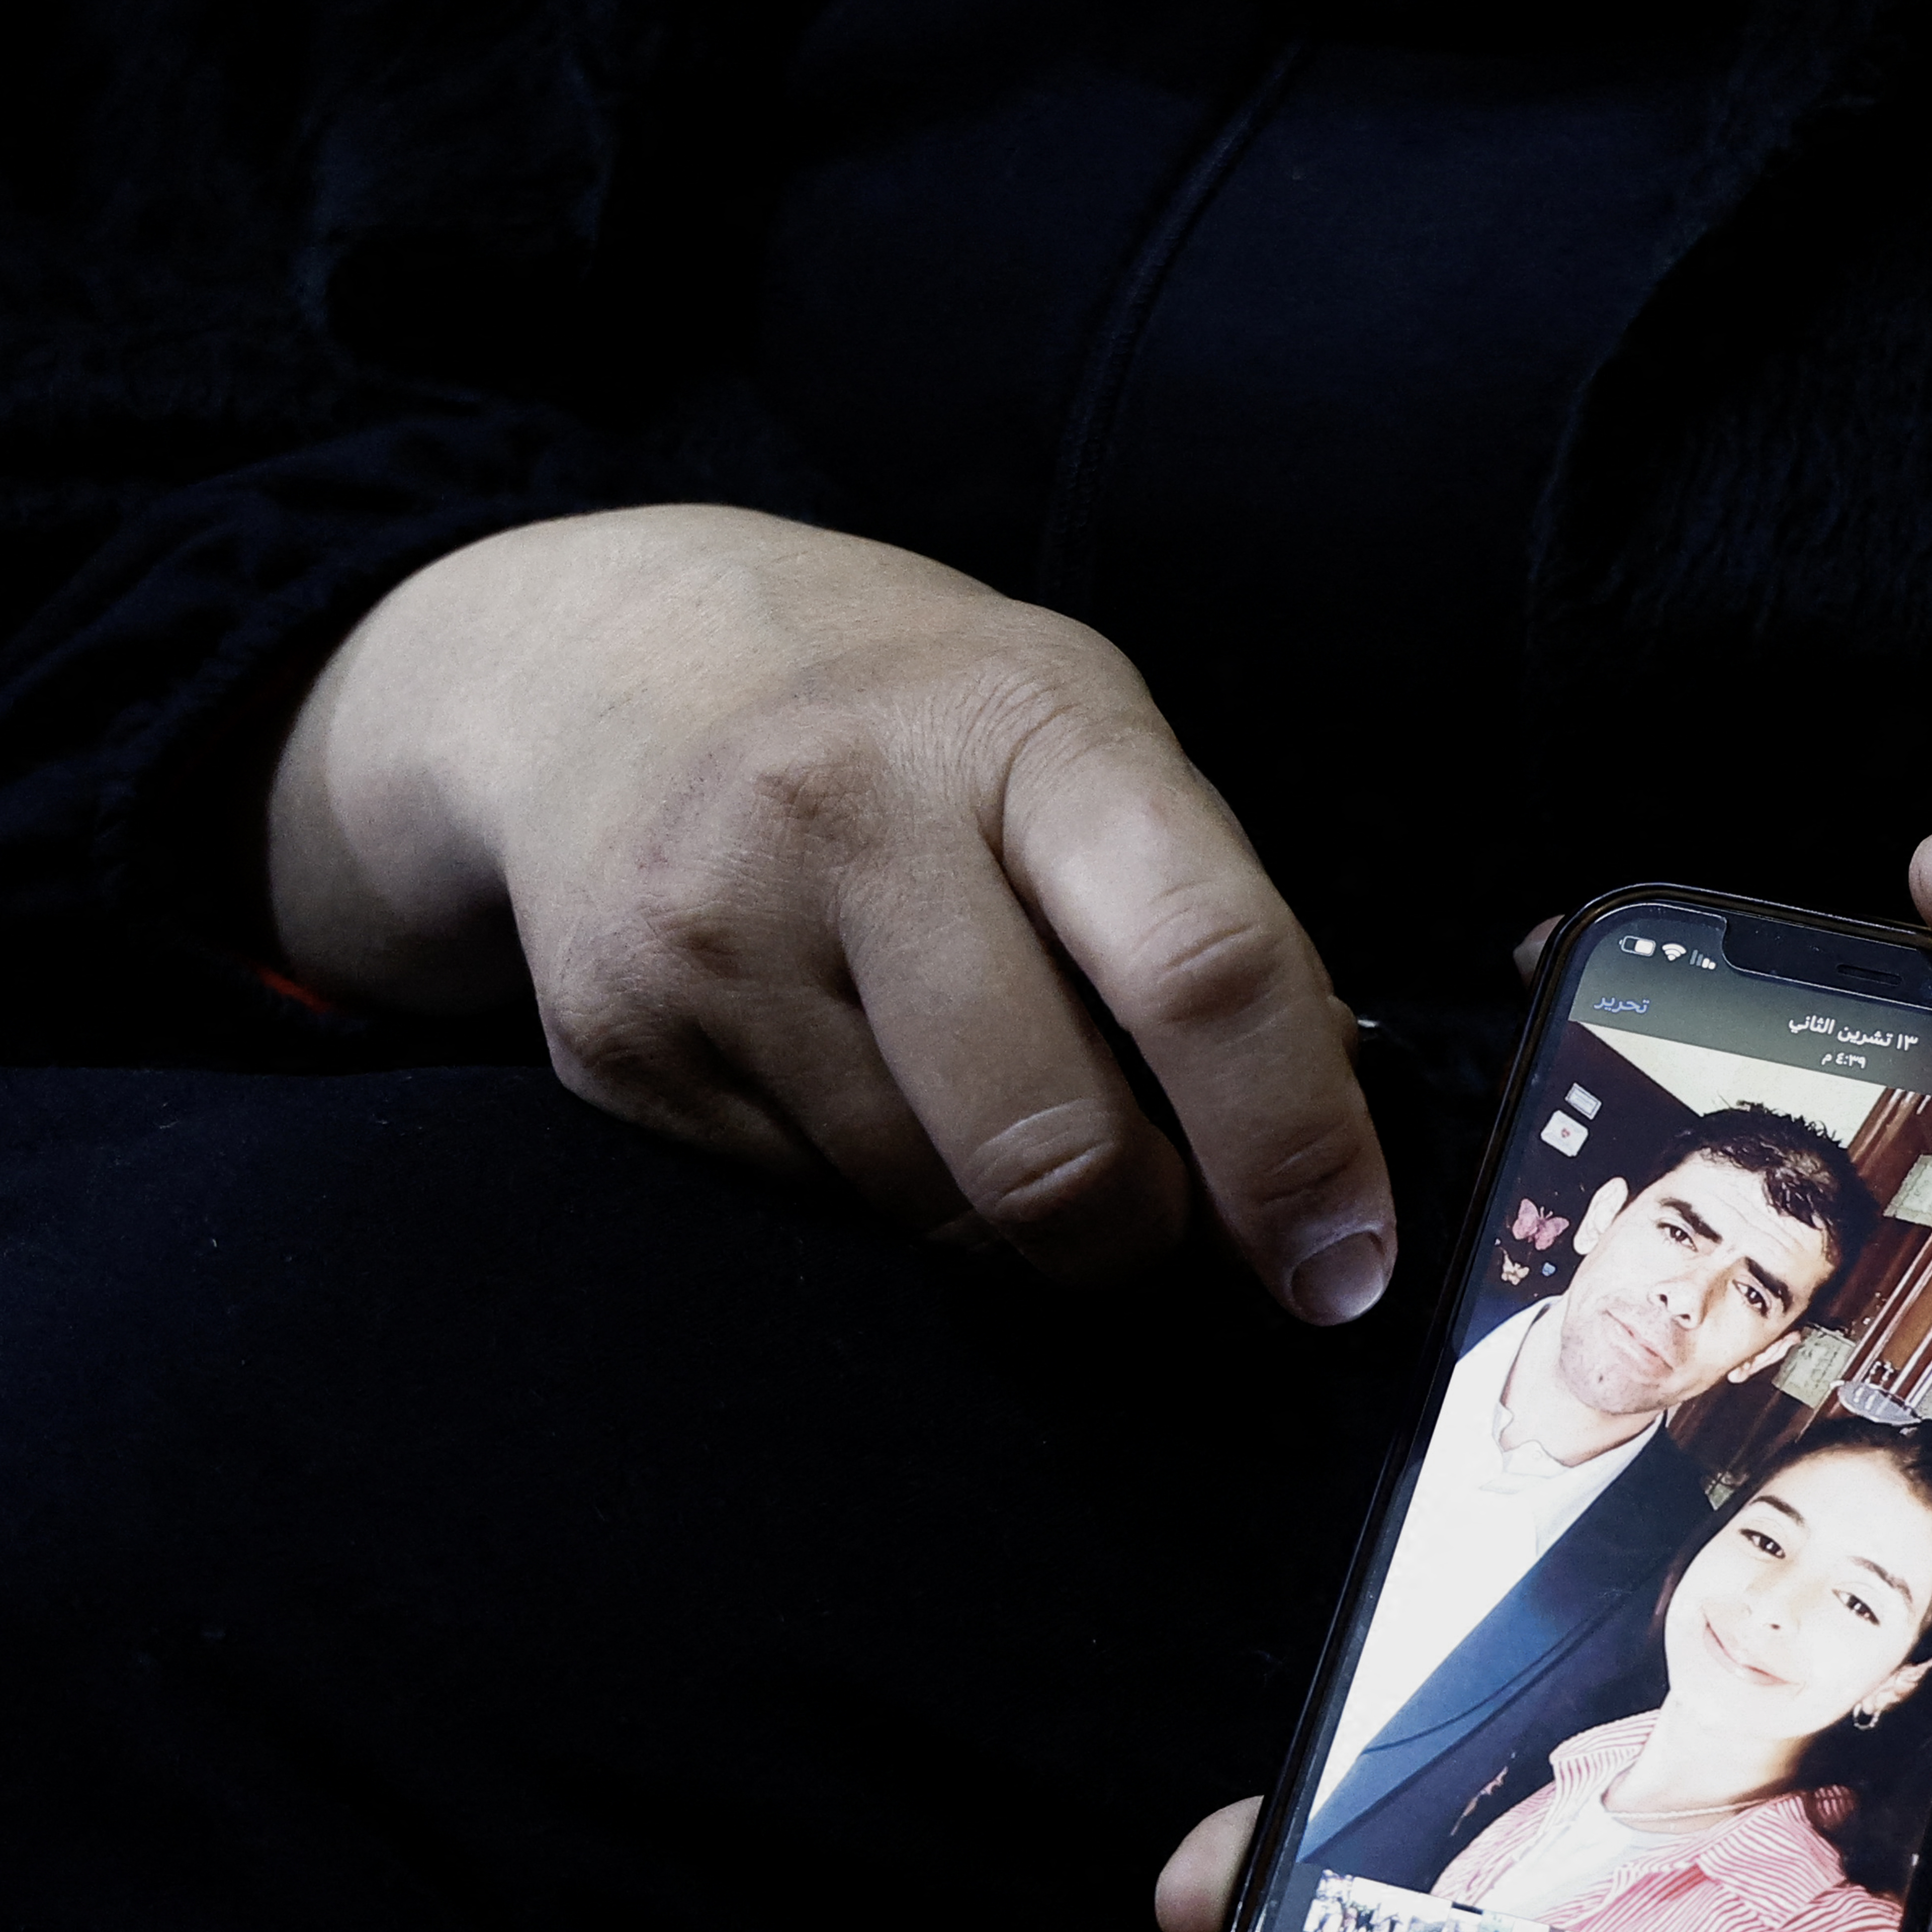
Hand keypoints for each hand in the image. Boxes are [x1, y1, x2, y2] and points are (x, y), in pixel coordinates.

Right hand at [267, 505, 1394, 1318]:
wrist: (590, 664)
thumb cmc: (905, 717)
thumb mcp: (1082, 734)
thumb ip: (1208, 921)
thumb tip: (1316, 1143)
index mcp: (1024, 723)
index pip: (1201, 963)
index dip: (1293, 1146)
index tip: (1341, 1267)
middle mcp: (853, 813)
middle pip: (1057, 1147)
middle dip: (1141, 1236)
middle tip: (1158, 1217)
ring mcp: (719, 933)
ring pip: (938, 1212)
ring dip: (1011, 1222)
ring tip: (988, 1099)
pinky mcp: (622, 1044)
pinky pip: (819, 1208)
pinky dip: (884, 1190)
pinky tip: (856, 1072)